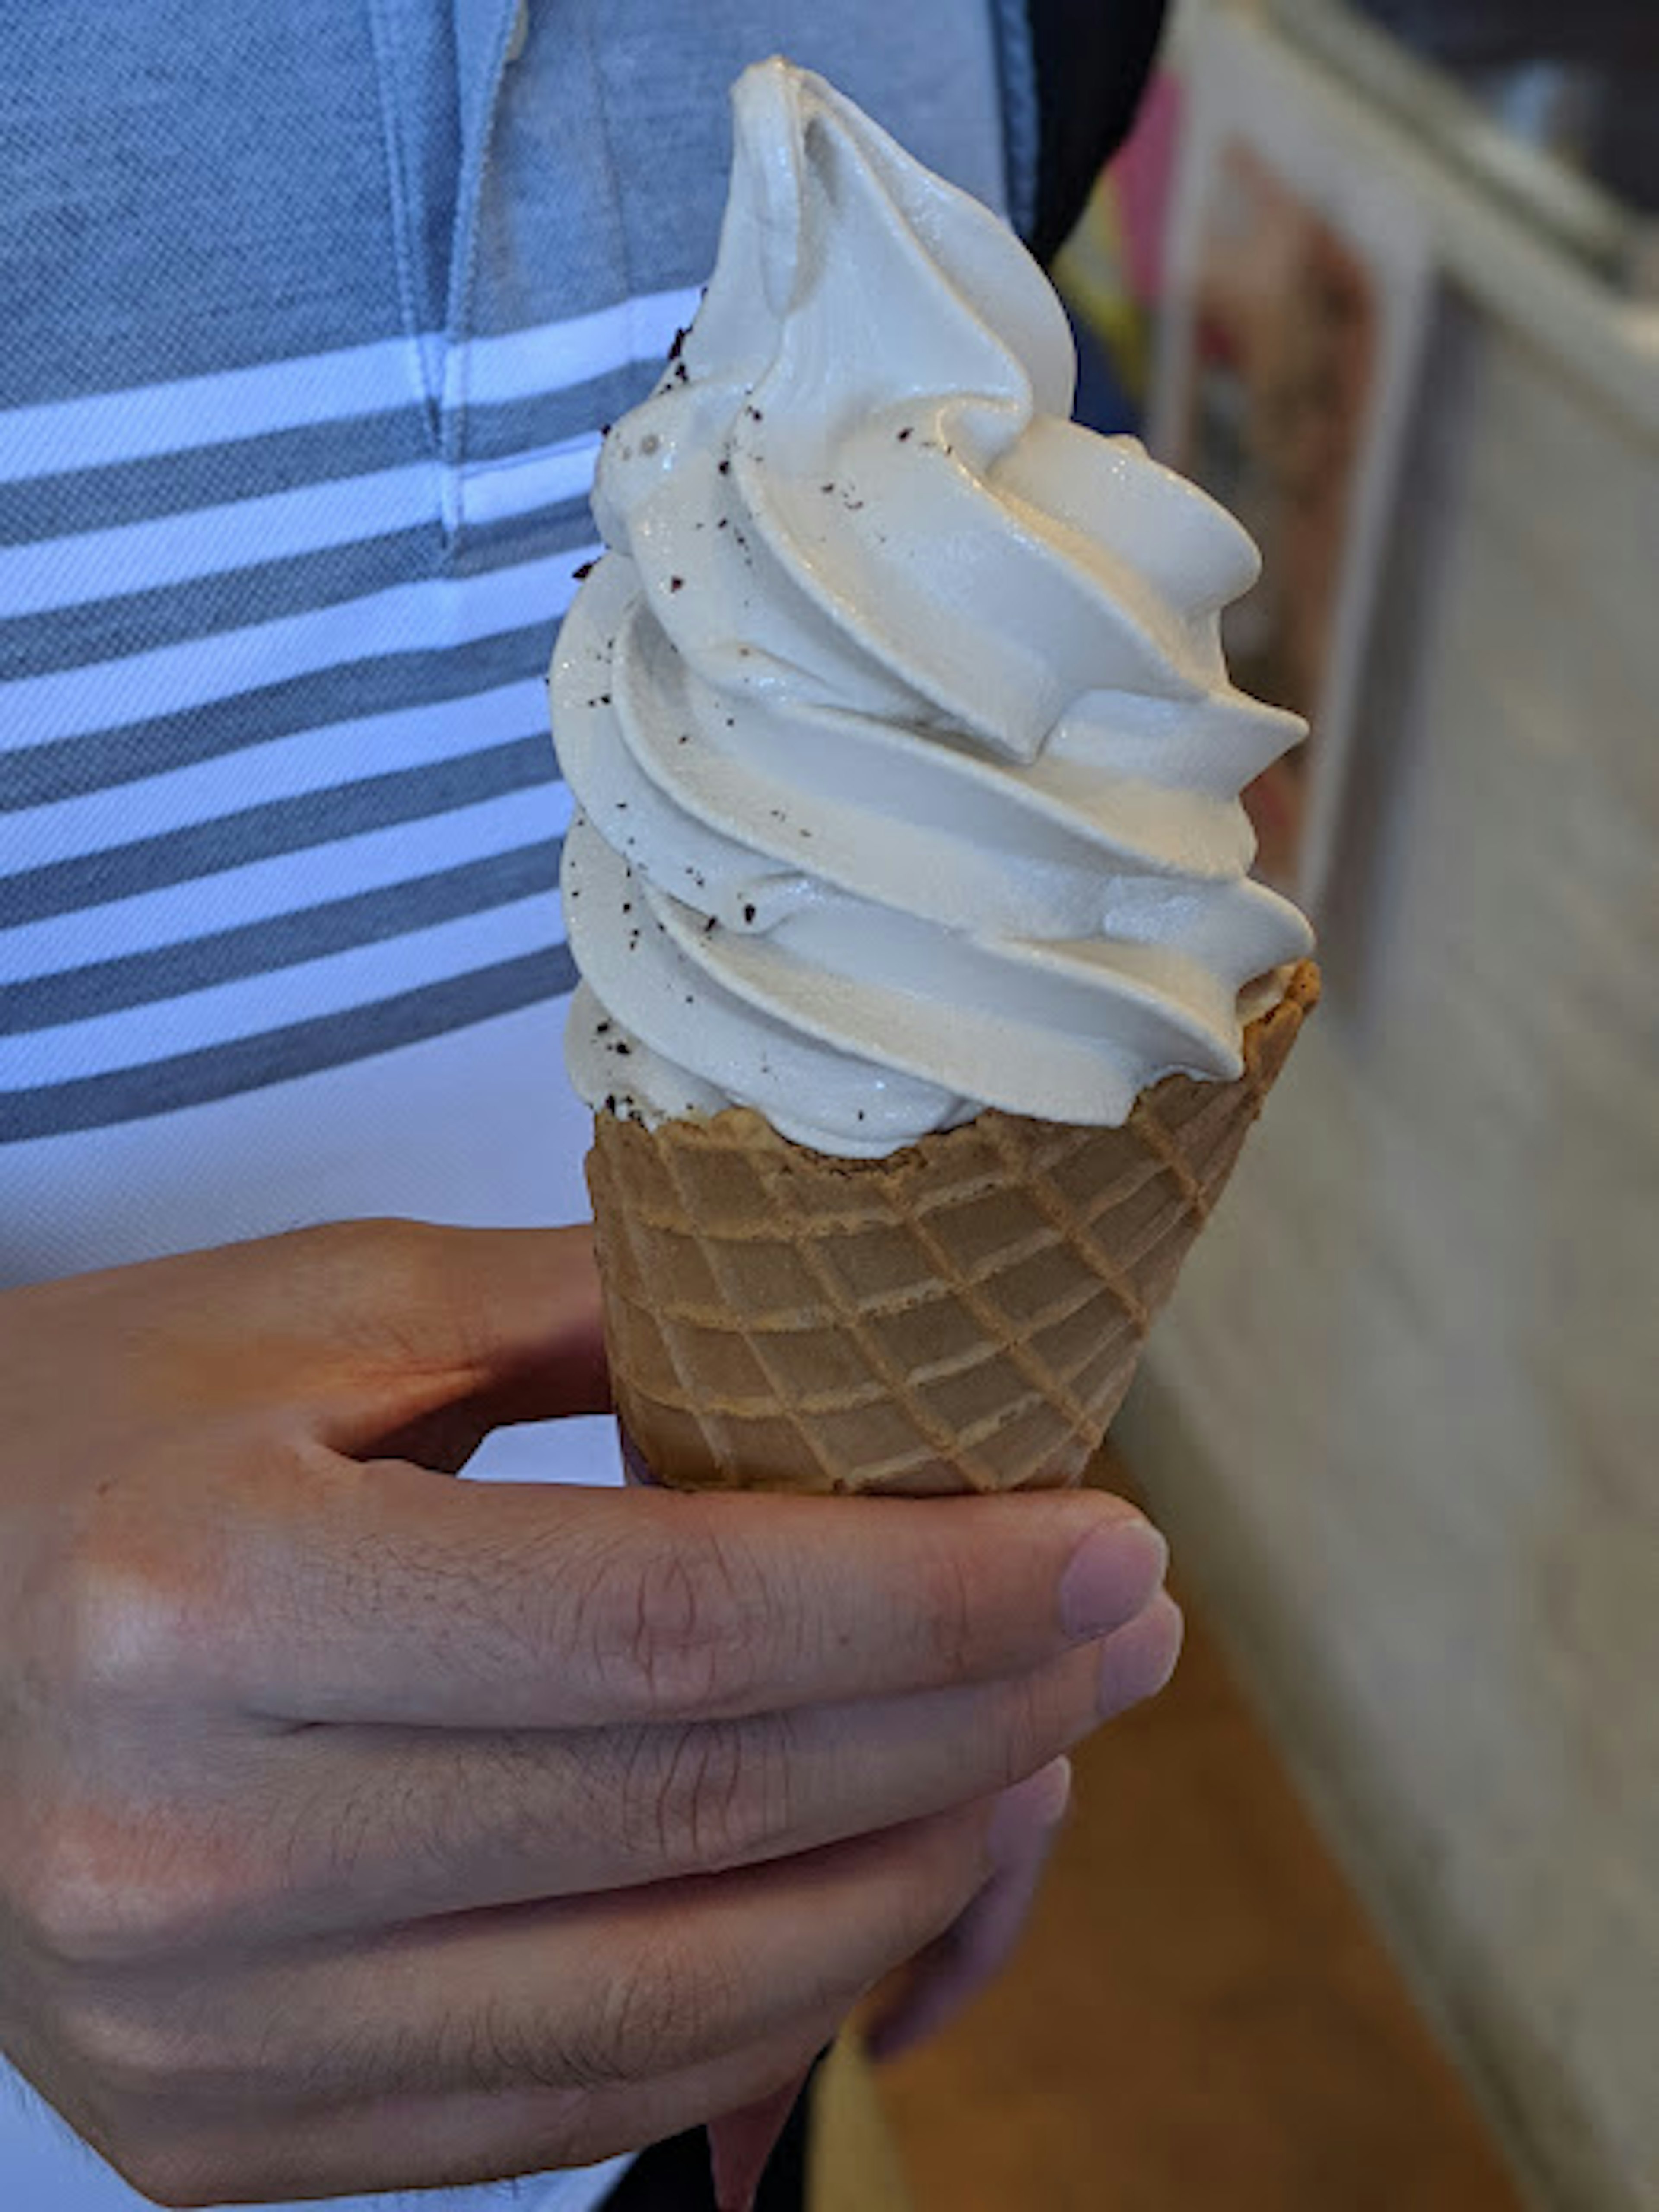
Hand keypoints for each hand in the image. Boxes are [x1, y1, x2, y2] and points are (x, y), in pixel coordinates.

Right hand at [0, 1221, 1175, 2206]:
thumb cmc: (88, 1438)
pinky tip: (873, 1901)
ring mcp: (205, 2040)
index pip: (671, 1621)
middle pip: (699, 1812)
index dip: (929, 1594)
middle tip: (1122, 1635)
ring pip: (670, 2006)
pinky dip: (759, 2020)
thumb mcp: (313, 1316)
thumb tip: (852, 1335)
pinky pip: (570, 2112)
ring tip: (1034, 1765)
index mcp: (211, 1597)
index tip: (1107, 1547)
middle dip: (971, 1724)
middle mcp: (194, 1854)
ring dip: (907, 1886)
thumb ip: (585, 1314)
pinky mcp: (222, 2138)